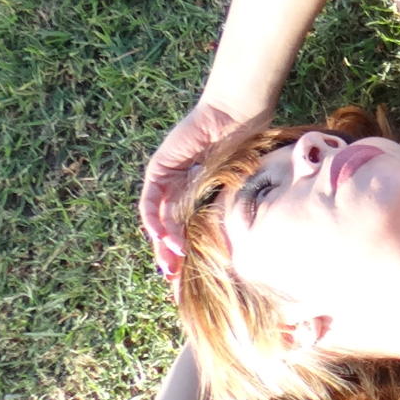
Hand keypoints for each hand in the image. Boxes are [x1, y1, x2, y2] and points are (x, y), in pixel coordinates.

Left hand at [138, 100, 266, 276]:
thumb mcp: (237, 190)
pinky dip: (154, 221)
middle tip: (176, 281)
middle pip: (169, 230)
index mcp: (201, 196)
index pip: (189, 230)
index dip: (190, 254)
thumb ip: (228, 213)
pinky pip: (150, 202)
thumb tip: (236, 250)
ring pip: (157, 220)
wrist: (237, 117)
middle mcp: (181, 191)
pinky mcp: (158, 171)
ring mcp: (168, 181)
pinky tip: (163, 239)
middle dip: (171, 257)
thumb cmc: (248, 148)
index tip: (192, 279)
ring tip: (171, 265)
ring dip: (162, 244)